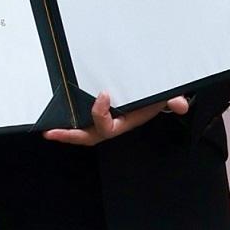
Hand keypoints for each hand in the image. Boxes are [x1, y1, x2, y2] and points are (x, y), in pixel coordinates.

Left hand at [45, 91, 187, 146]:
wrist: (153, 99)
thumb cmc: (154, 98)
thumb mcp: (162, 99)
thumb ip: (171, 101)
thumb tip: (181, 105)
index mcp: (123, 123)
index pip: (107, 126)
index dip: (101, 113)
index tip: (104, 93)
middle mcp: (111, 125)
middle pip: (88, 136)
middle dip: (69, 136)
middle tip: (51, 132)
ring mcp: (103, 122)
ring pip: (82, 132)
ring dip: (65, 132)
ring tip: (48, 130)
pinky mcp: (96, 116)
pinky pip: (81, 123)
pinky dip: (68, 122)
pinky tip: (56, 116)